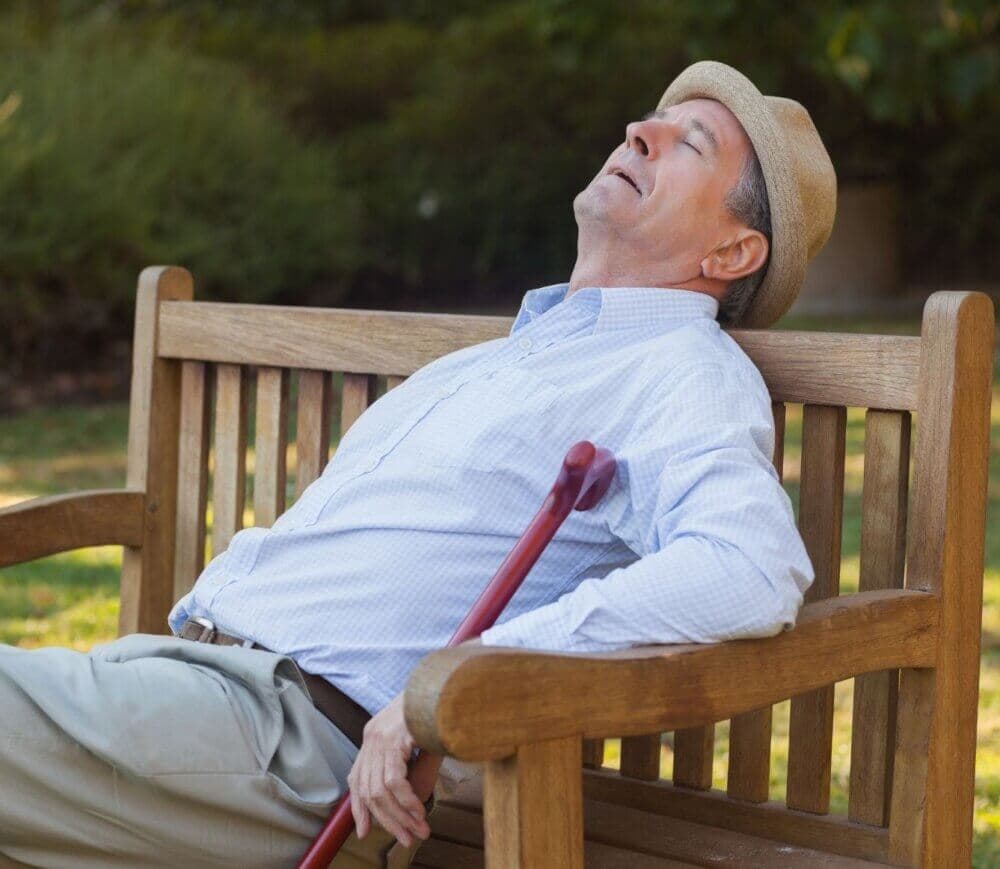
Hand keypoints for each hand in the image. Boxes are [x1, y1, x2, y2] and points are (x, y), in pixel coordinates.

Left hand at [347, 692, 441, 846]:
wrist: (444, 684)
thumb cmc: (437, 711)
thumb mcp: (421, 745)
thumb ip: (414, 772)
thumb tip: (413, 803)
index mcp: (374, 735)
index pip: (357, 779)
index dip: (358, 808)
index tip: (364, 831)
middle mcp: (371, 736)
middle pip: (368, 790)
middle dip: (387, 820)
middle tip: (406, 838)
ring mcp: (380, 737)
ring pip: (380, 790)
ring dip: (400, 816)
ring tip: (418, 830)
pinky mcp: (394, 739)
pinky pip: (394, 781)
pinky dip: (407, 801)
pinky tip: (419, 811)